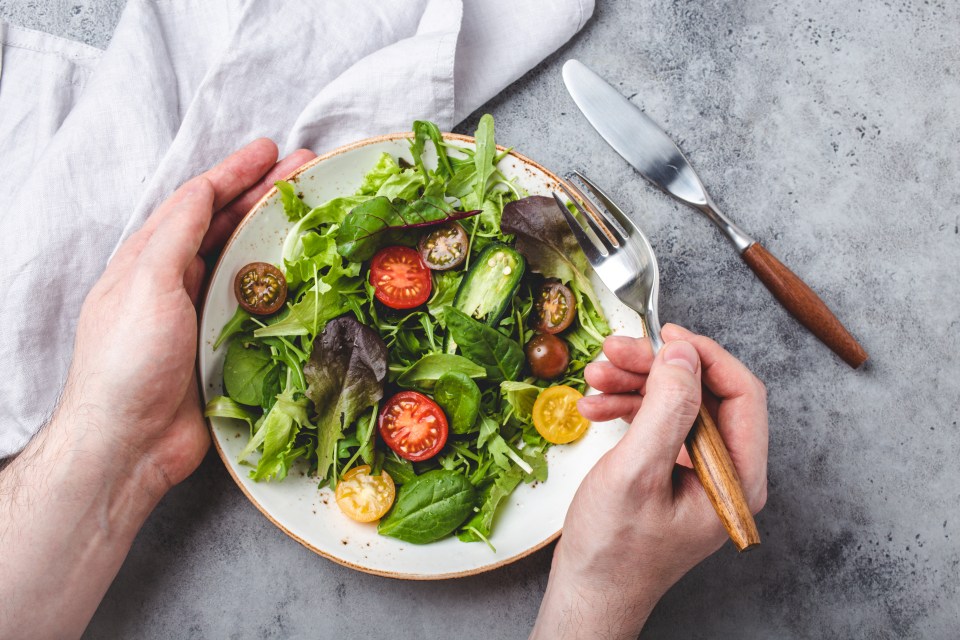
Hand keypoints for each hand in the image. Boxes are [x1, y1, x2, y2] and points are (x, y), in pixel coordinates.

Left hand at [58, 140, 315, 492]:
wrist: (129, 444)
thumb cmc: (129, 361)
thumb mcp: (146, 284)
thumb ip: (175, 234)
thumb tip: (203, 190)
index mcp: (149, 260)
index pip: (196, 202)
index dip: (233, 173)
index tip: (269, 150)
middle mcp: (176, 282)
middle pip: (226, 227)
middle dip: (264, 195)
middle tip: (306, 172)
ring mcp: (202, 316)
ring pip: (247, 263)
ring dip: (278, 235)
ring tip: (315, 214)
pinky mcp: (225, 348)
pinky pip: (260, 306)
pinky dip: (283, 285)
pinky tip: (309, 276)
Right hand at [531, 324, 767, 637]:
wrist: (589, 591)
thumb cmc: (614, 551)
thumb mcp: (636, 473)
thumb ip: (665, 409)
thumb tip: (682, 354)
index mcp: (736, 477)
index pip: (742, 394)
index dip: (705, 356)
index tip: (666, 336)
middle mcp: (726, 473)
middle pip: (704, 394)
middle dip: (657, 368)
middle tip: (614, 351)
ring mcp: (699, 473)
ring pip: (677, 405)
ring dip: (636, 385)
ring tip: (595, 376)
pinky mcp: (673, 474)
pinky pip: (659, 425)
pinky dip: (628, 409)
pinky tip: (596, 406)